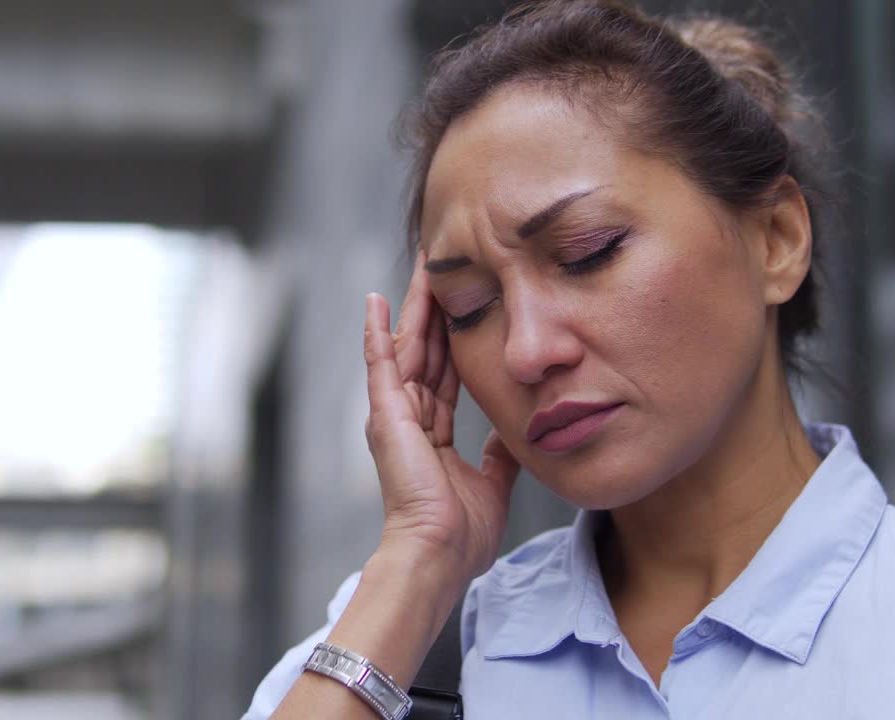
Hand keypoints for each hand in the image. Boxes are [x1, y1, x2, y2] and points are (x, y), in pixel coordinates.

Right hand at [363, 250, 519, 586]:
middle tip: (446, 265)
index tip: (469, 301)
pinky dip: (377, 332)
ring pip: (407, 346)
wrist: (440, 554)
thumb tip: (517, 431)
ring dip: (414, 306)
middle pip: (426, 349)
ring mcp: (395, 414)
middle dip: (437, 308)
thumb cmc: (462, 533)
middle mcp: (411, 417)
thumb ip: (500, 453)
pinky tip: (377, 300)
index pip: (447, 370)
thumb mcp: (493, 482)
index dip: (457, 336)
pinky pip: (380, 364)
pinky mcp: (385, 415)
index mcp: (433, 431)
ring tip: (423, 265)